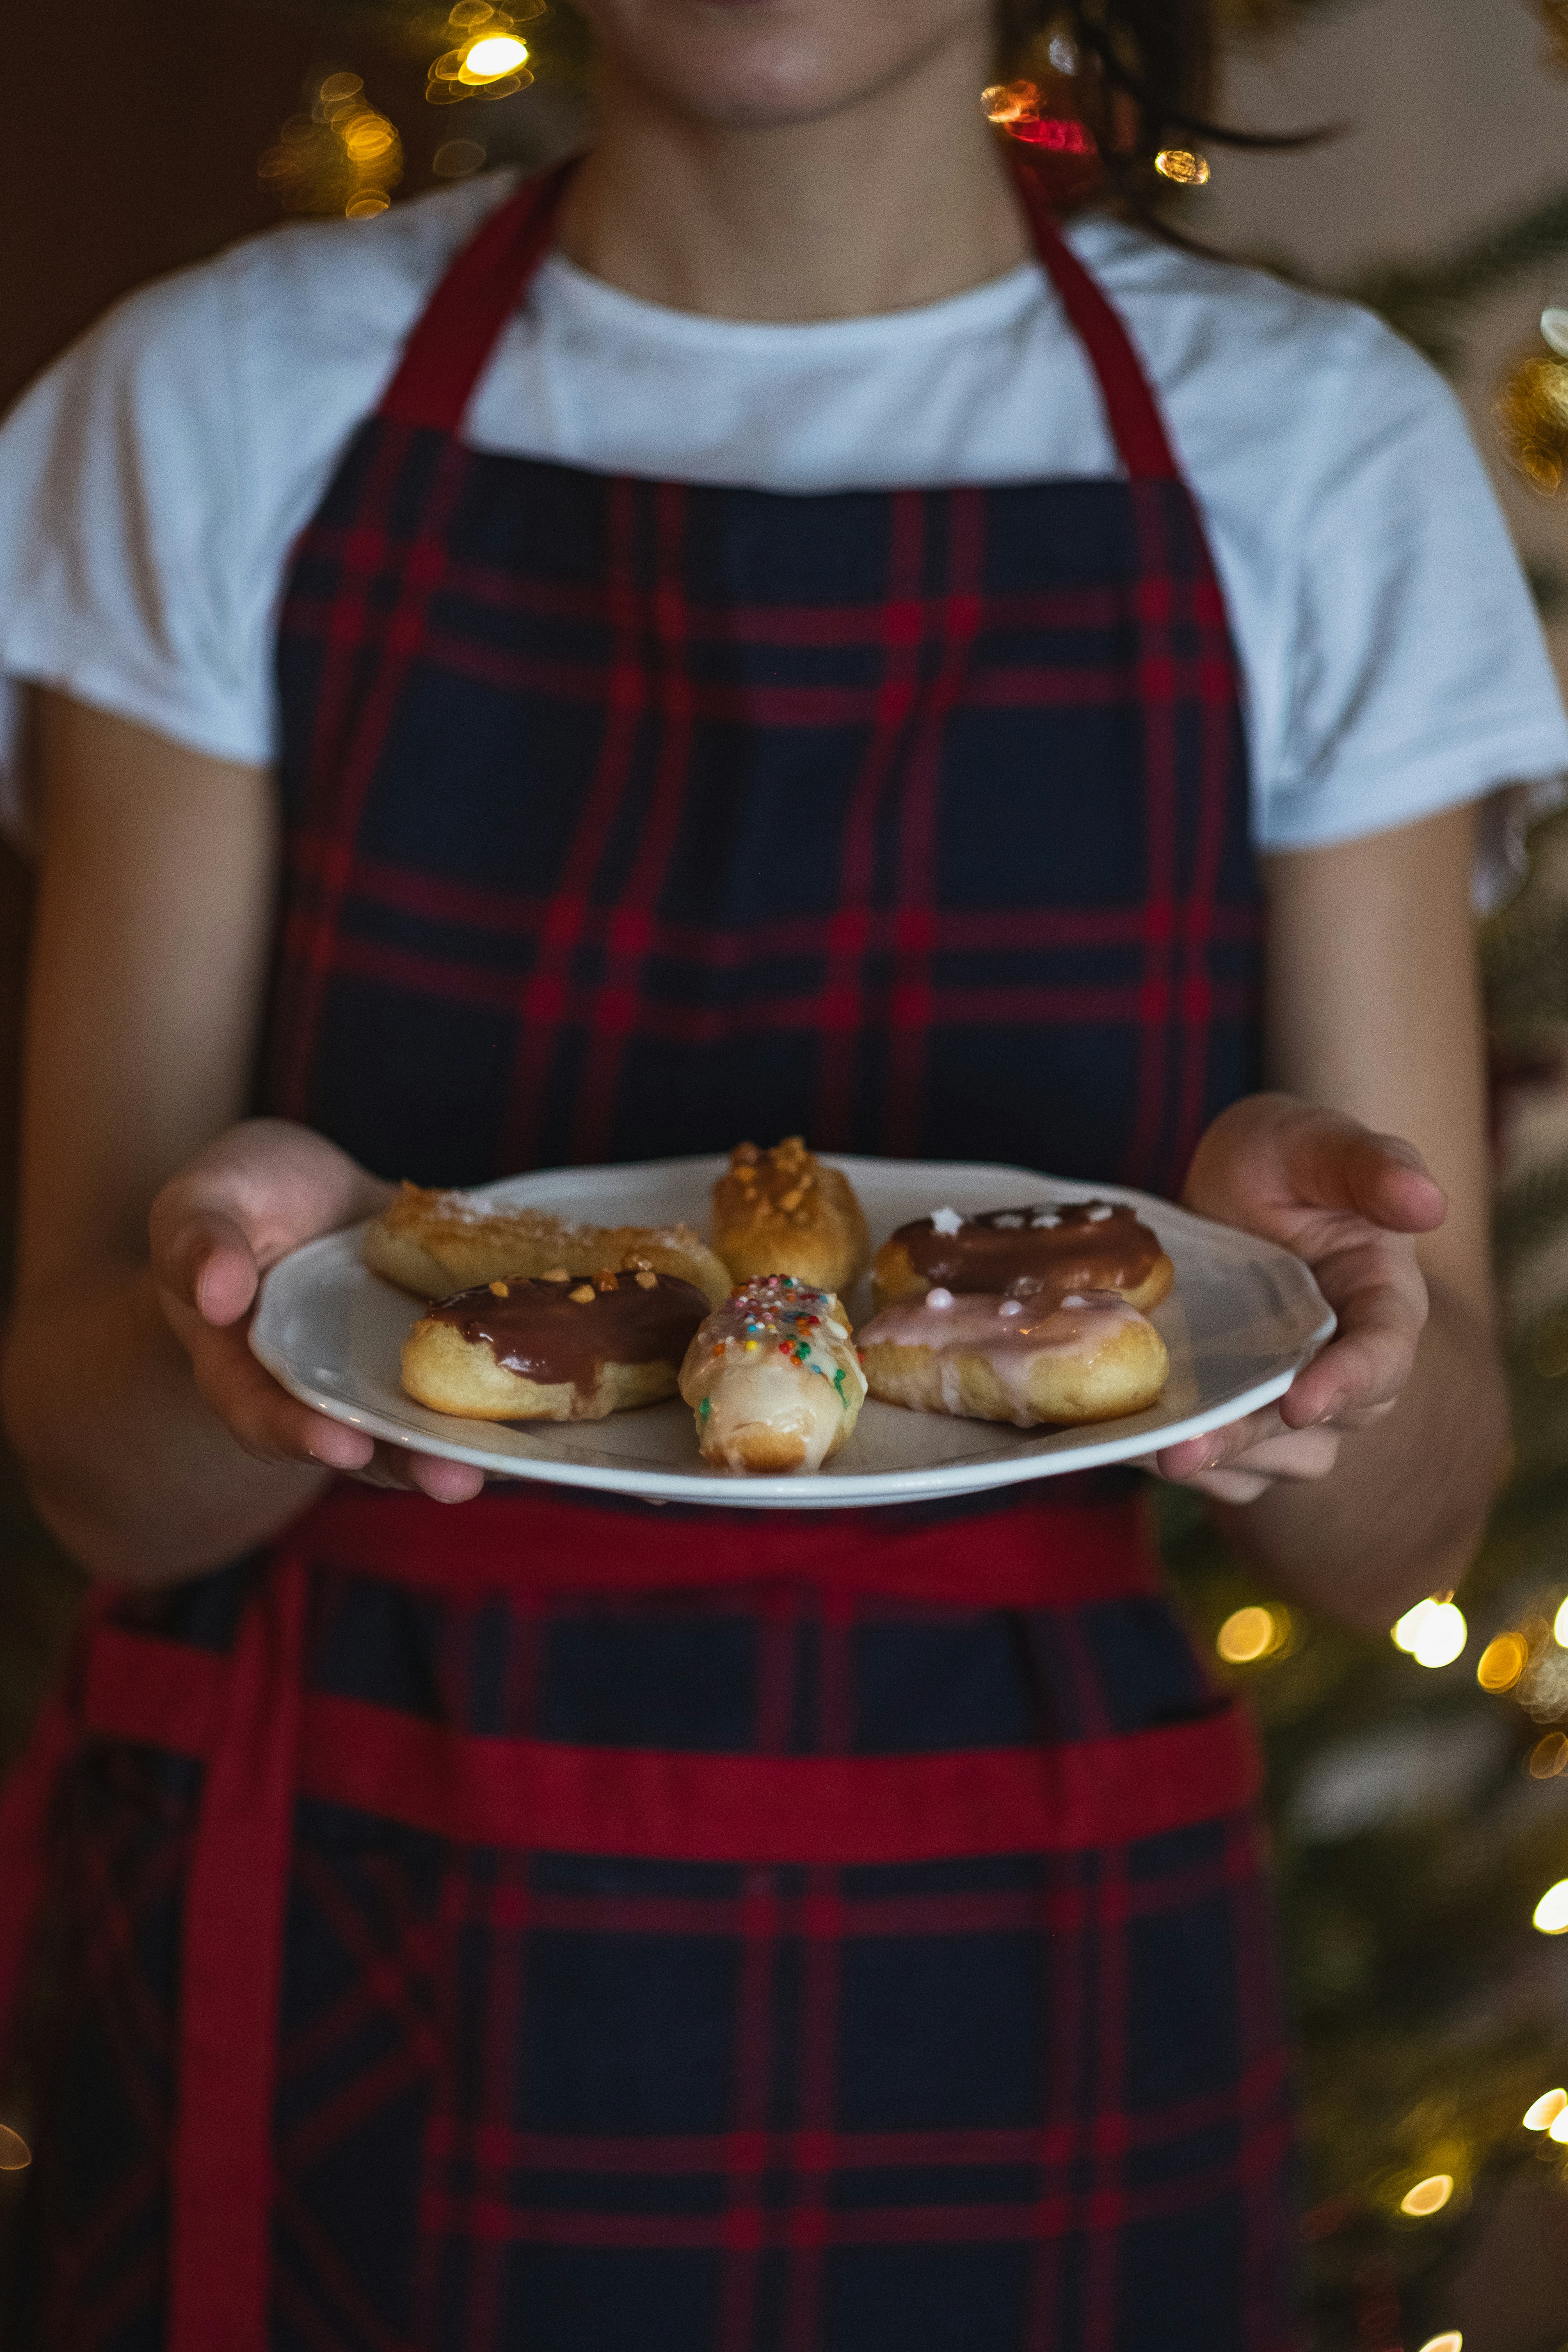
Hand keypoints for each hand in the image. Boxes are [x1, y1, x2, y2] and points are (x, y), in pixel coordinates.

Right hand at [149, 1119, 485, 1502]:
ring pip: (421, 1426)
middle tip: (454, 1479)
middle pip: (358, 1444)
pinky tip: (557, 1400)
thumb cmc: (240, 1197)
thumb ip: (200, 1243)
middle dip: (408, 1464)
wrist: (307, 1193)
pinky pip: (470, 1379)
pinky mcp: (436, 1351)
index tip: (343, 1444)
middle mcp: (319, 1390)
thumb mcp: (205, 1201)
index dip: (301, 1436)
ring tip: (516, 1461)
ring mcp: (382, 1378)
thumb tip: (213, 1291)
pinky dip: (507, 1394)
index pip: (263, 1416)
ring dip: (469, 1447)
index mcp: (244, 1366)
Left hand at [1150, 1093, 1447, 1504]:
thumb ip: (1371, 1166)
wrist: (1232, 1183)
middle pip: (1315, 1427)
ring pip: (1266, 1459)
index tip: (1298, 1403)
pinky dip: (1175, 1461)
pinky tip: (1126, 1446)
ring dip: (1208, 1461)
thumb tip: (1428, 1200)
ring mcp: (1292, 1398)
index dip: (1346, 1385)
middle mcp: (1345, 1367)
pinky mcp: (1240, 1414)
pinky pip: (1221, 1466)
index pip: (1382, 1358)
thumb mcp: (1319, 1144)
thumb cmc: (1288, 1157)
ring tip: (1141, 1451)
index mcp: (1383, 1304)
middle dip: (1249, 1440)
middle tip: (1182, 1452)